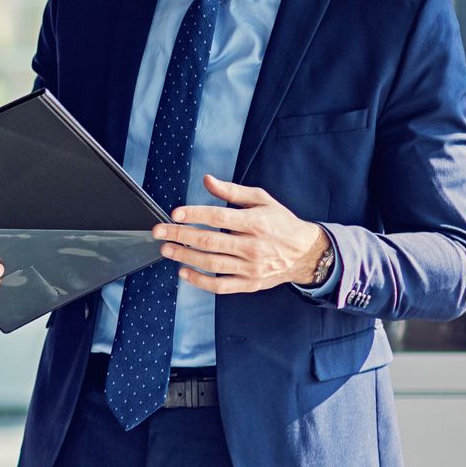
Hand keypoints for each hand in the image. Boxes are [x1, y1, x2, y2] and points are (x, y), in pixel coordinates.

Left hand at [154, 173, 329, 293]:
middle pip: (210, 241)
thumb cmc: (280, 223)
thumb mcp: (261, 200)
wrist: (306, 252)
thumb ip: (232, 191)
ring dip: (185, 256)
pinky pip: (220, 286)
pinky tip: (183, 272)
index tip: (175, 214)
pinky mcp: (250, 284)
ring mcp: (251, 268)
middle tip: (159, 232)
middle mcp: (253, 246)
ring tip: (166, 249)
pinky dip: (199, 281)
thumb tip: (207, 180)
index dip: (195, 215)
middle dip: (180, 236)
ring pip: (212, 264)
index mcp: (256, 223)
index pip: (219, 217)